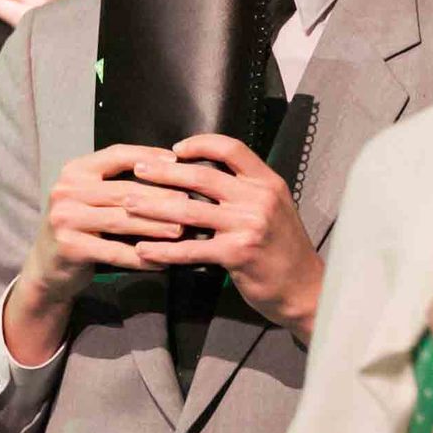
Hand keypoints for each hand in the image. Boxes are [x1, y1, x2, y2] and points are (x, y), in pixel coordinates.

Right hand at [20, 143, 189, 304]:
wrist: (47, 266)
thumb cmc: (79, 227)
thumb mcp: (89, 197)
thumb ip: (116, 183)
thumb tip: (168, 171)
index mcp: (74, 171)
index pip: (117, 155)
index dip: (148, 156)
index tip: (176, 161)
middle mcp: (66, 190)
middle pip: (124, 190)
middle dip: (160, 197)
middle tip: (189, 203)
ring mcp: (65, 218)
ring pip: (122, 220)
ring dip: (155, 226)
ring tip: (181, 230)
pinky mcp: (70, 247)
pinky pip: (115, 252)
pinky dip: (141, 257)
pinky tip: (162, 261)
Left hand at [126, 133, 322, 338]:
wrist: (305, 288)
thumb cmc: (283, 248)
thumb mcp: (275, 207)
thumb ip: (246, 189)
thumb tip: (206, 172)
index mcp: (267, 182)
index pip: (231, 148)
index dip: (201, 144)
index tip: (175, 149)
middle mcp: (258, 199)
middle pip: (202, 175)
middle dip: (164, 172)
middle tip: (137, 169)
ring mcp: (247, 226)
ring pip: (190, 210)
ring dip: (153, 207)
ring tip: (127, 205)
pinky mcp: (237, 254)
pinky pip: (191, 249)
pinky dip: (163, 250)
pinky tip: (144, 249)